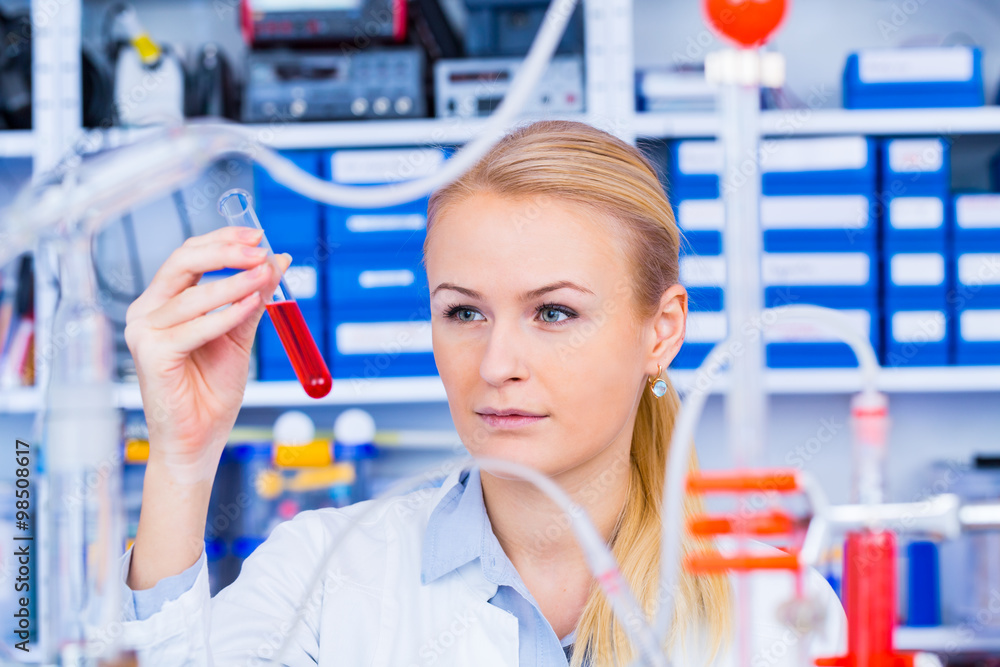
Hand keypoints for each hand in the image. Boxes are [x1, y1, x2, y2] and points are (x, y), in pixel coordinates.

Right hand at [124, 226, 291, 483]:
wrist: (201, 438)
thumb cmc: (213, 390)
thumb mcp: (241, 334)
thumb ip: (255, 297)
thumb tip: (277, 260)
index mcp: (165, 302)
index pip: (191, 255)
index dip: (223, 241)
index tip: (258, 236)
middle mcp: (148, 311)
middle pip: (183, 262)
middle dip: (225, 252)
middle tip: (259, 250)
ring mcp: (145, 332)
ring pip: (193, 295)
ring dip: (233, 283)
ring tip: (263, 276)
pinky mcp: (152, 354)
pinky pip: (193, 328)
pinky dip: (225, 314)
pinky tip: (250, 305)